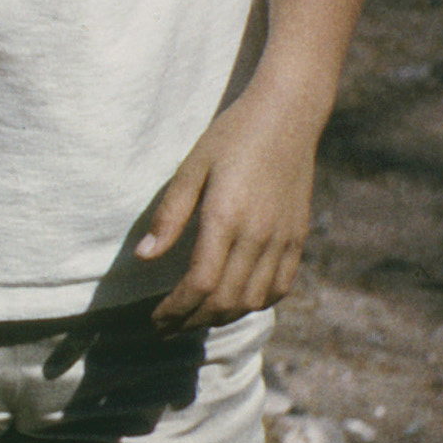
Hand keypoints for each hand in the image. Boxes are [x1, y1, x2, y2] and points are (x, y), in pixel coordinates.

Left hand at [138, 82, 322, 329]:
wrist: (287, 116)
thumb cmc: (231, 136)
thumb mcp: (192, 168)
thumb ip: (169, 215)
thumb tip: (144, 258)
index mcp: (226, 218)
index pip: (200, 284)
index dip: (176, 309)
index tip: (156, 318)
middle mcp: (258, 236)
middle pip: (225, 300)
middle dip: (192, 320)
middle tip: (167, 327)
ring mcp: (283, 240)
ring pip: (253, 300)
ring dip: (222, 316)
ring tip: (196, 316)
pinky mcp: (298, 239)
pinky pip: (279, 288)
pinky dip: (256, 303)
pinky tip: (236, 302)